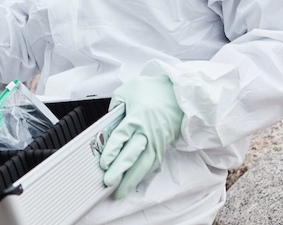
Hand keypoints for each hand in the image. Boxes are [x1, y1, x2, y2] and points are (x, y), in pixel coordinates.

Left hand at [100, 75, 183, 197]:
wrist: (179, 94)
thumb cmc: (152, 90)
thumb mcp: (127, 91)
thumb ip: (114, 108)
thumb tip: (106, 124)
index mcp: (136, 118)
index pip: (121, 137)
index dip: (112, 151)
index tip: (103, 163)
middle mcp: (147, 132)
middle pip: (132, 155)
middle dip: (119, 171)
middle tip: (109, 182)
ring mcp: (156, 141)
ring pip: (144, 165)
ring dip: (132, 180)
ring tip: (120, 192)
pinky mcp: (162, 146)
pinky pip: (152, 164)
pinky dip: (142, 175)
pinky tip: (134, 182)